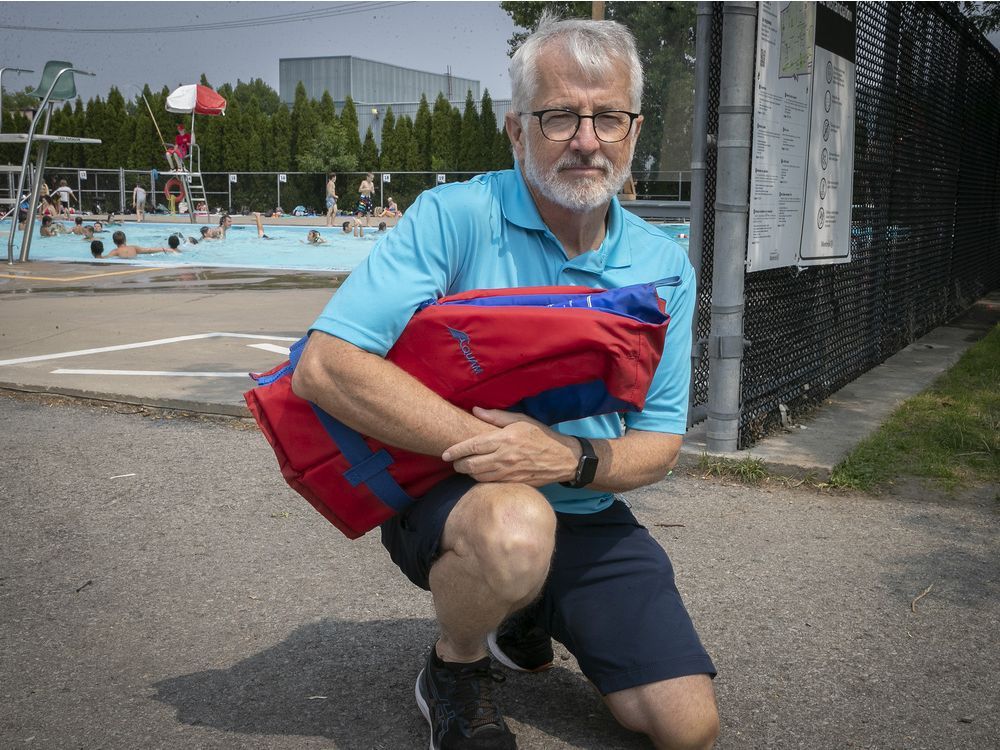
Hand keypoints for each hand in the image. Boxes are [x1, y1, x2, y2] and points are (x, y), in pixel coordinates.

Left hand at [442, 407, 577, 485]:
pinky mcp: (512, 483)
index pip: (473, 446)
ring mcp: (508, 473)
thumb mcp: (521, 420)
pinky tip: (479, 474)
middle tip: (454, 461)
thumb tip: (475, 410)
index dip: (455, 451)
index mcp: (505, 439)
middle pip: (471, 466)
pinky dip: (480, 479)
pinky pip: (489, 483)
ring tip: (465, 466)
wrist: (562, 459)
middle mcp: (504, 457)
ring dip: (468, 473)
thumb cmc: (540, 436)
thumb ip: (496, 417)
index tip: (444, 454)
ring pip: (478, 477)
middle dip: (458, 464)